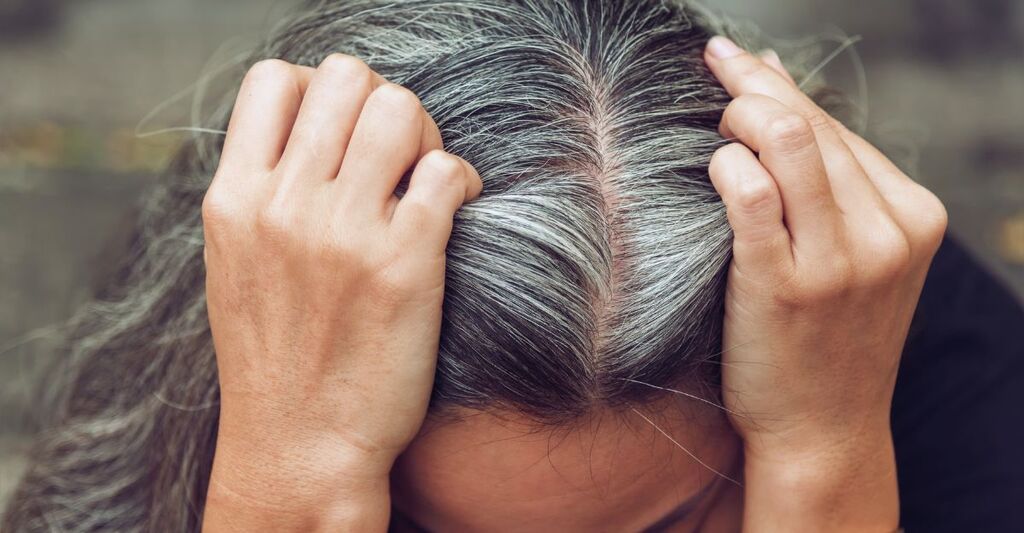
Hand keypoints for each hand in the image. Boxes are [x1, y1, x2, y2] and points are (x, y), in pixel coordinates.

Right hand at [200, 55, 480, 531]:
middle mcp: (284, 206)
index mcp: (233, 200)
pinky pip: (446, 171)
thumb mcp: (236, 262)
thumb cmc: (274, 357)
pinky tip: (452, 208)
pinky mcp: (405, 263)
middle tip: (394, 154)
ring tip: (423, 177)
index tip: (341, 134)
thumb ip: (263, 192)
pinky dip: (459, 177)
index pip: (274, 79)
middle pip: (347, 77)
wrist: (299, 448)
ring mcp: (344, 233)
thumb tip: (315, 132)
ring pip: (401, 109)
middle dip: (380, 103)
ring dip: (424, 134)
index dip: (320, 91)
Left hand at [704, 37, 946, 530]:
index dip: (777, 85)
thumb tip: (773, 77)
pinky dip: (725, 166)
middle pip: (810, 125)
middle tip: (712, 81)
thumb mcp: (852, 252)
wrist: (822, 430)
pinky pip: (750, 194)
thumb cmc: (825, 336)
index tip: (737, 63)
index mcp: (912, 216)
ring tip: (712, 128)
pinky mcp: (786, 286)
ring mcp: (841, 261)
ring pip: (786, 142)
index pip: (835, 126)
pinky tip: (711, 170)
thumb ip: (824, 174)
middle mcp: (886, 232)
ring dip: (737, 117)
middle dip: (751, 88)